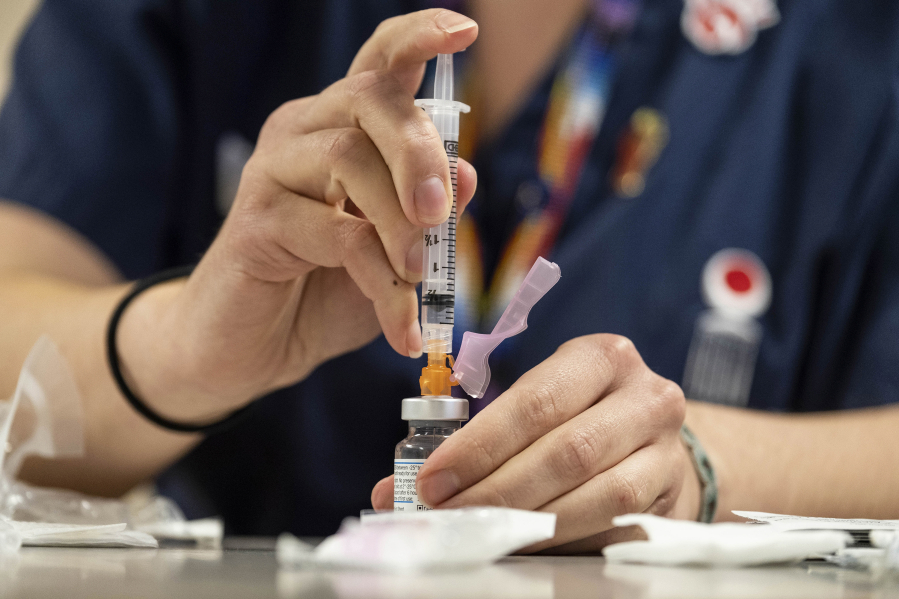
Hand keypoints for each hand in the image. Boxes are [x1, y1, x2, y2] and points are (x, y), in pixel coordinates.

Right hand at [117, 10, 478, 418]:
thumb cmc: (327, 292)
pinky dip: (380, 281)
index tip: (463, 32)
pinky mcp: (253, 221)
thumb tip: (468, 175)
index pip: (379, 64)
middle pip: (369, 99)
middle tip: (439, 214)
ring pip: (348, 158)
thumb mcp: (395, 254)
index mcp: (343, 129)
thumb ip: (428, 217)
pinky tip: (399, 325)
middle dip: (419, 153)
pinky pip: (334, 233)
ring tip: (417, 277)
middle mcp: (304, 133)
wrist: (255, 349)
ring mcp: (272, 172)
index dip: (417, 39)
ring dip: (398, 223)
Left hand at [371, 334, 701, 552]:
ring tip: (479, 533)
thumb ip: (477, 439)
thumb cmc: (578, 417)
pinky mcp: (673, 494)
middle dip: (496, 489)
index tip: (431, 481)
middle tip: (446, 515)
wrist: (656, 443)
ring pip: (596, 493)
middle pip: (565, 450)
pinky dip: (563, 538)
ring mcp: (666, 447)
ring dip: (528, 520)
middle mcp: (644, 395)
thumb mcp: (537, 406)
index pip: (535, 402)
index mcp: (600, 357)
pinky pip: (616, 524)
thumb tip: (392, 490)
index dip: (479, 446)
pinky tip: (524, 543)